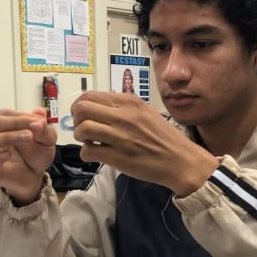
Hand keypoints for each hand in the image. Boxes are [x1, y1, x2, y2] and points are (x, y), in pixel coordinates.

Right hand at [0, 108, 56, 204]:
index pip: (5, 114)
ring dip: (6, 138)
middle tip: (31, 132)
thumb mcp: (47, 140)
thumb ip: (45, 128)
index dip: (21, 117)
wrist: (34, 175)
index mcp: (1, 121)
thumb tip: (40, 113)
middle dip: (14, 124)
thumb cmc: (36, 153)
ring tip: (25, 139)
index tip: (39, 122)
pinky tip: (6, 156)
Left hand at [70, 92, 218, 195]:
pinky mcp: (118, 157)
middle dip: (75, 119)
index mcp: (129, 102)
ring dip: (79, 137)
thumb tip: (98, 108)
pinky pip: (88, 151)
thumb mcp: (145, 112)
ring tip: (89, 142)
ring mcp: (120, 137)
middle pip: (82, 109)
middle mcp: (123, 116)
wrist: (181, 160)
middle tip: (83, 128)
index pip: (90, 95)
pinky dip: (86, 154)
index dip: (80, 106)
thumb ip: (122, 108)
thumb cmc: (163, 137)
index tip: (83, 115)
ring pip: (82, 129)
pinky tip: (95, 154)